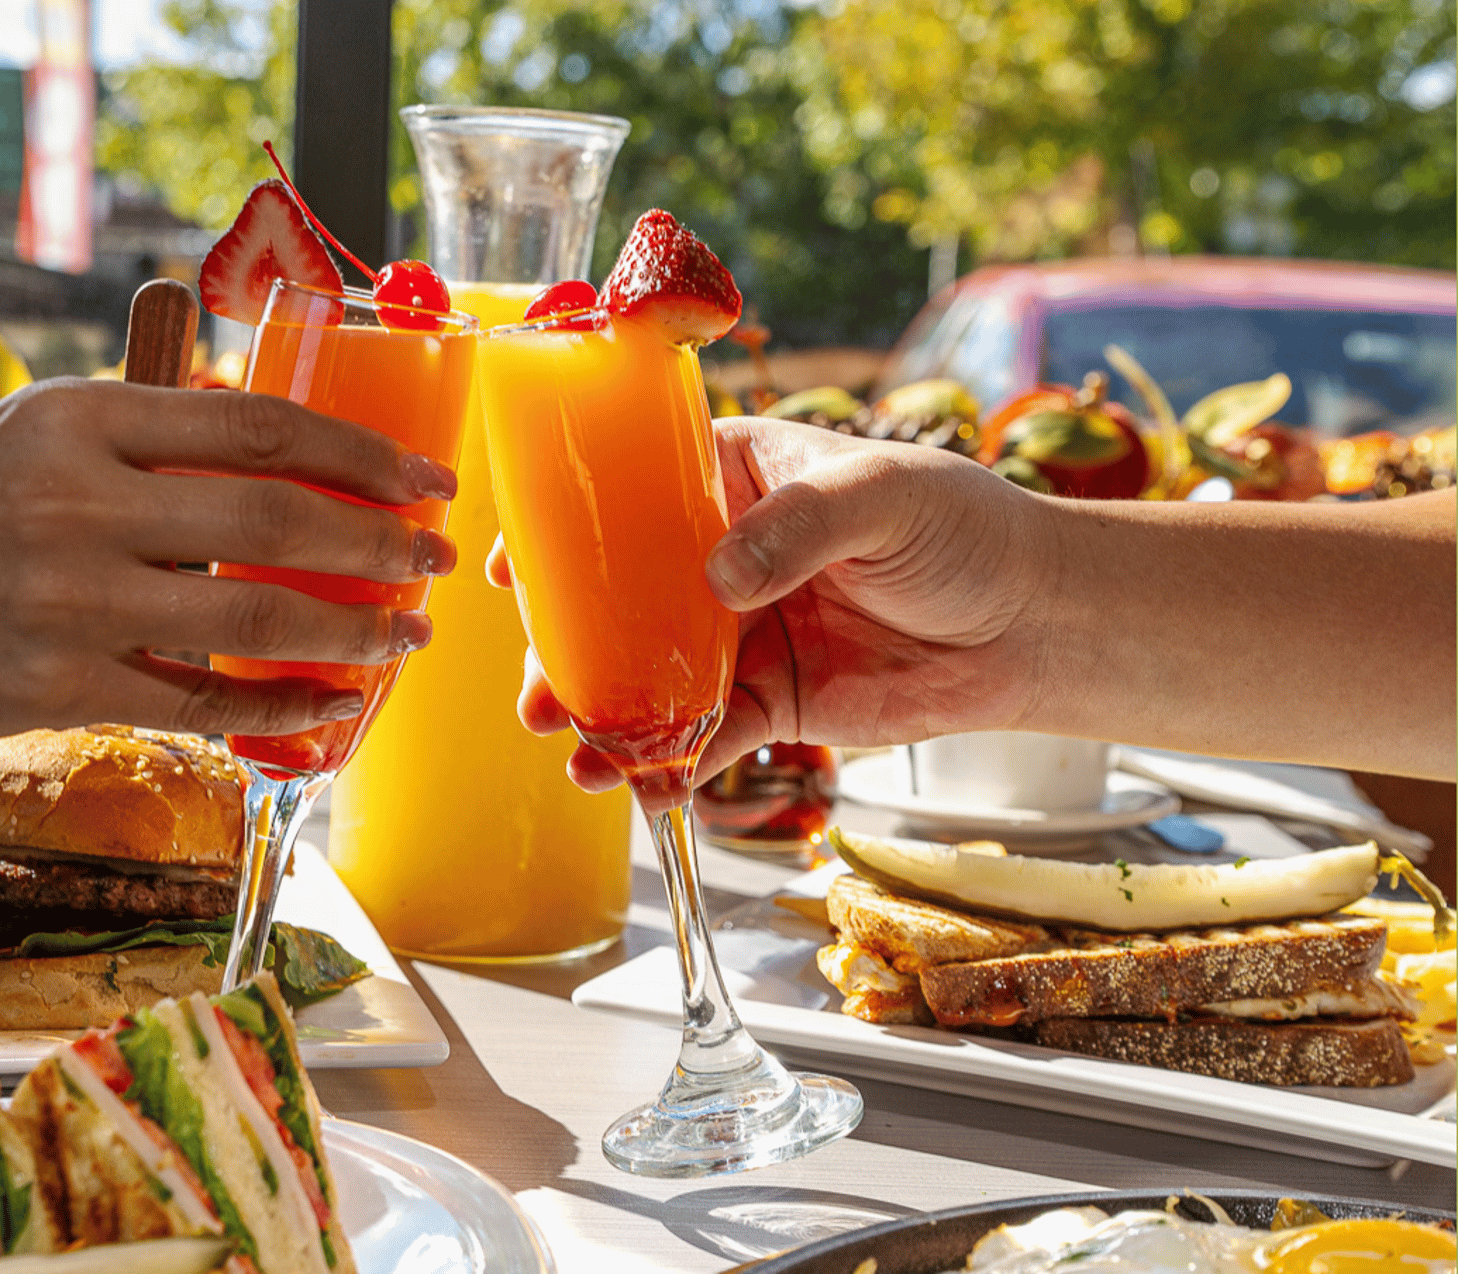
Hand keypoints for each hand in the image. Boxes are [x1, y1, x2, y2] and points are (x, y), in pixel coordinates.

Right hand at [0, 377, 459, 741]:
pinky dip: (280, 706)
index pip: (259, 425)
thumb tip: (274, 440)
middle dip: (379, 543)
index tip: (423, 477)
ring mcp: (69, 602)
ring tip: (405, 633)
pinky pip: (202, 702)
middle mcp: (78, 503)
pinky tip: (333, 703)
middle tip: (435, 557)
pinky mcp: (60, 687)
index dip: (361, 452)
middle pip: (276, 521)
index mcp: (79, 418)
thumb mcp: (29, 429)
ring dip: (352, 630)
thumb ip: (144, 432)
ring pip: (253, 617)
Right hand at [502, 420, 1054, 789]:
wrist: (1031, 624)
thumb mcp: (882, 496)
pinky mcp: (770, 701)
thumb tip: (719, 578)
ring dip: (605, 712)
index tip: (515, 566)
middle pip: (622, 598)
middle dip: (570, 646)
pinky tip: (636, 784)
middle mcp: (721, 554)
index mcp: (735, 479)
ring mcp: (739, 632)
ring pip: (651, 674)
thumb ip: (798, 527)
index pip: (632, 494)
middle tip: (538, 689)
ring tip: (572, 748)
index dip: (567, 529)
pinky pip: (705, 734)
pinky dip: (669, 761)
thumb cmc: (962, 529)